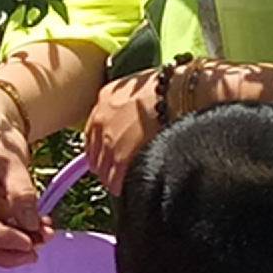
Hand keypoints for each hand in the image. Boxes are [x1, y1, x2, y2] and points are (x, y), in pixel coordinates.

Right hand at [0, 112, 53, 266]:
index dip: (2, 237)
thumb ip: (20, 191)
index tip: (29, 242)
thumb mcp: (10, 160)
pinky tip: (38, 228)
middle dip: (8, 252)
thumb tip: (31, 225)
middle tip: (38, 248)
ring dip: (15, 247)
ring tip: (45, 235)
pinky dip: (16, 236)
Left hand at [83, 69, 163, 195]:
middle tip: (118, 169)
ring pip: (102, 168)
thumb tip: (131, 115)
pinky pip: (114, 180)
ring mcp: (109, 140)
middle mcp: (100, 120)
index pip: (93, 130)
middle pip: (94, 152)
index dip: (102, 144)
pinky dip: (120, 185)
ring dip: (112, 175)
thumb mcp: (139, 85)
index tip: (110, 152)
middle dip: (105, 162)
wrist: (180, 95)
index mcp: (104, 99)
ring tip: (126, 180)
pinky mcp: (121, 158)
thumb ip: (127, 101)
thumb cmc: (170, 88)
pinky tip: (129, 187)